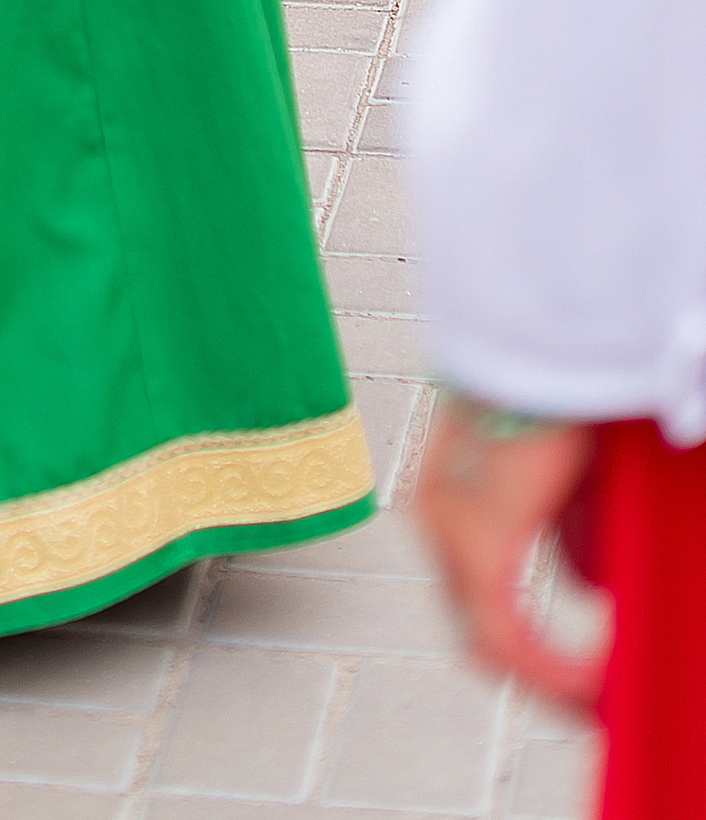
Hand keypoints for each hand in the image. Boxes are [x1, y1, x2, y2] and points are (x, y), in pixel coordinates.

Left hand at [412, 400, 601, 710]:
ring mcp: (448, 532)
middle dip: (539, 676)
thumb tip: (592, 589)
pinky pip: (507, 636)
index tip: (582, 677)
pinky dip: (554, 667)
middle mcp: (435, 519)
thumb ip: (569, 531)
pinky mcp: (477, 540)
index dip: (530, 649)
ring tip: (600, 698)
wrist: (545, 336)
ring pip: (490, 643)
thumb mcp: (563, 474)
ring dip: (549, 680)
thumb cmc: (558, 389)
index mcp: (447, 500)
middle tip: (595, 700)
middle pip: (479, 631)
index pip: (476, 599)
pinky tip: (596, 680)